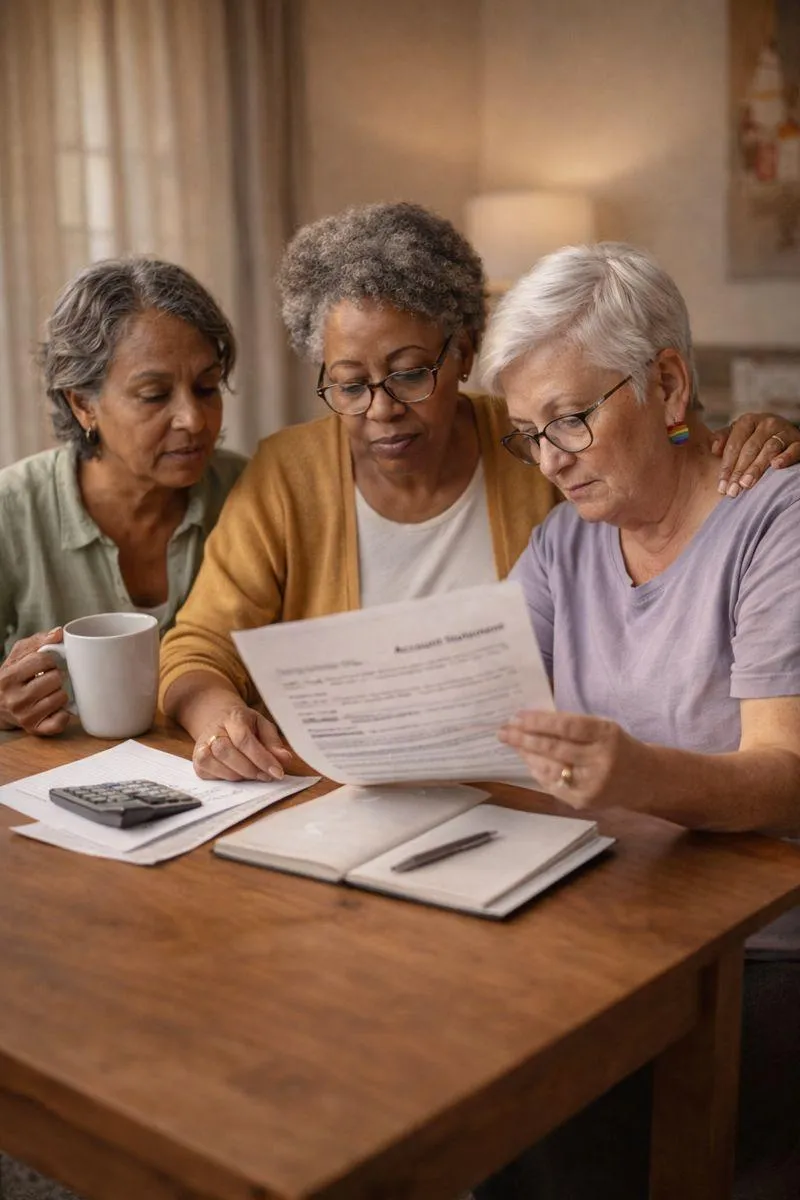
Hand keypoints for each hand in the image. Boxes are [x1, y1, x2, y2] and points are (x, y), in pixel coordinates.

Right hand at [0, 629, 70, 734]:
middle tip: (49, 679)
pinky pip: (60, 721)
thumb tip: (59, 633)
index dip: (50, 660)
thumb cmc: (13, 677)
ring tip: (49, 692)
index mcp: (9, 677)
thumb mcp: (19, 655)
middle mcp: (15, 699)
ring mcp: (25, 716)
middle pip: (55, 679)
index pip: (43, 660)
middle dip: (56, 676)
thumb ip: (38, 641)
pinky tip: (55, 708)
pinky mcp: (35, 729)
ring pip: (61, 698)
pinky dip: (62, 713)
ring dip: (59, 693)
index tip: (47, 664)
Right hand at [192, 702, 292, 781]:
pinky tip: (238, 774)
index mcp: (233, 717)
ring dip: (239, 775)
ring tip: (254, 774)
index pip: (244, 739)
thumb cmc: (244, 724)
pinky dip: (226, 778)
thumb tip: (284, 759)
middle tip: (266, 775)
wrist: (218, 719)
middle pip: (227, 752)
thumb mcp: (262, 726)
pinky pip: (209, 775)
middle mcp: (213, 730)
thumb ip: (273, 742)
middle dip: (250, 768)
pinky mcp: (197, 761)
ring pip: (216, 765)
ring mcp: (202, 745)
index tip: (278, 772)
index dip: (262, 758)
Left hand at [499, 709, 648, 809]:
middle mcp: (600, 760)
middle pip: (554, 748)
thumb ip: (572, 726)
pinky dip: (538, 772)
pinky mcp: (585, 801)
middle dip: (524, 738)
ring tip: (512, 744)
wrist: (645, 779)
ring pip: (550, 769)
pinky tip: (528, 761)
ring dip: (527, 755)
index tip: (517, 716)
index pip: (566, 727)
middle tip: (504, 731)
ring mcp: (592, 784)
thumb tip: (530, 720)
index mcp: (606, 735)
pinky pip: (553, 785)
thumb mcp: (602, 728)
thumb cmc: (617, 746)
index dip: (539, 721)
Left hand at [712, 412, 799, 496]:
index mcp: (748, 421)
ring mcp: (784, 431)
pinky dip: (785, 457)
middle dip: (739, 471)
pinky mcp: (799, 441)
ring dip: (756, 468)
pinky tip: (776, 466)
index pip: (734, 444)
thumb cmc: (757, 440)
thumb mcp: (740, 437)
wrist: (786, 437)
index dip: (726, 465)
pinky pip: (793, 449)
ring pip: (769, 449)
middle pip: (750, 448)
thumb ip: (725, 440)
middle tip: (732, 490)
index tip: (721, 485)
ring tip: (746, 484)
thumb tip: (714, 449)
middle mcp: (767, 423)